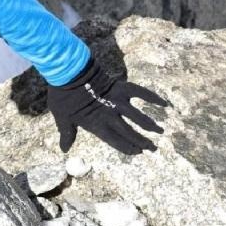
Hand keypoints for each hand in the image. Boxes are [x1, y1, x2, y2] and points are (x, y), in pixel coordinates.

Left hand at [47, 56, 168, 155]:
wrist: (68, 72)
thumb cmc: (62, 95)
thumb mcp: (61, 117)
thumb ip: (67, 133)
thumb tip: (64, 150)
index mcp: (97, 124)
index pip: (115, 141)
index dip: (126, 148)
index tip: (137, 152)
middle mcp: (110, 115)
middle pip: (129, 132)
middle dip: (141, 141)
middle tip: (153, 149)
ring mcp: (117, 101)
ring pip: (137, 116)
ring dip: (149, 124)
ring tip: (160, 131)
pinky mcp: (120, 87)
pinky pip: (140, 92)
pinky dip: (152, 97)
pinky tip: (164, 103)